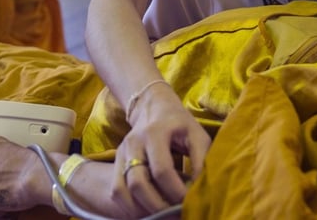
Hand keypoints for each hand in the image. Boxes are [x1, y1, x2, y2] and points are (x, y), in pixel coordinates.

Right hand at [112, 84, 209, 215]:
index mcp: (155, 133)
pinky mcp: (116, 162)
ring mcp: (121, 153)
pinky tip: (147, 209)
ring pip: (121, 190)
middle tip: (174, 214)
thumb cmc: (179, 124)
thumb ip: (201, 160)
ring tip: (160, 215)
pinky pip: (116, 191)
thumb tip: (200, 189)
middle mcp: (133, 143)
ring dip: (141, 209)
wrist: (152, 107)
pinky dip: (129, 207)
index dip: (175, 191)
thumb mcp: (197, 135)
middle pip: (138, 183)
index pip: (161, 170)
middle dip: (157, 206)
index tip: (188, 202)